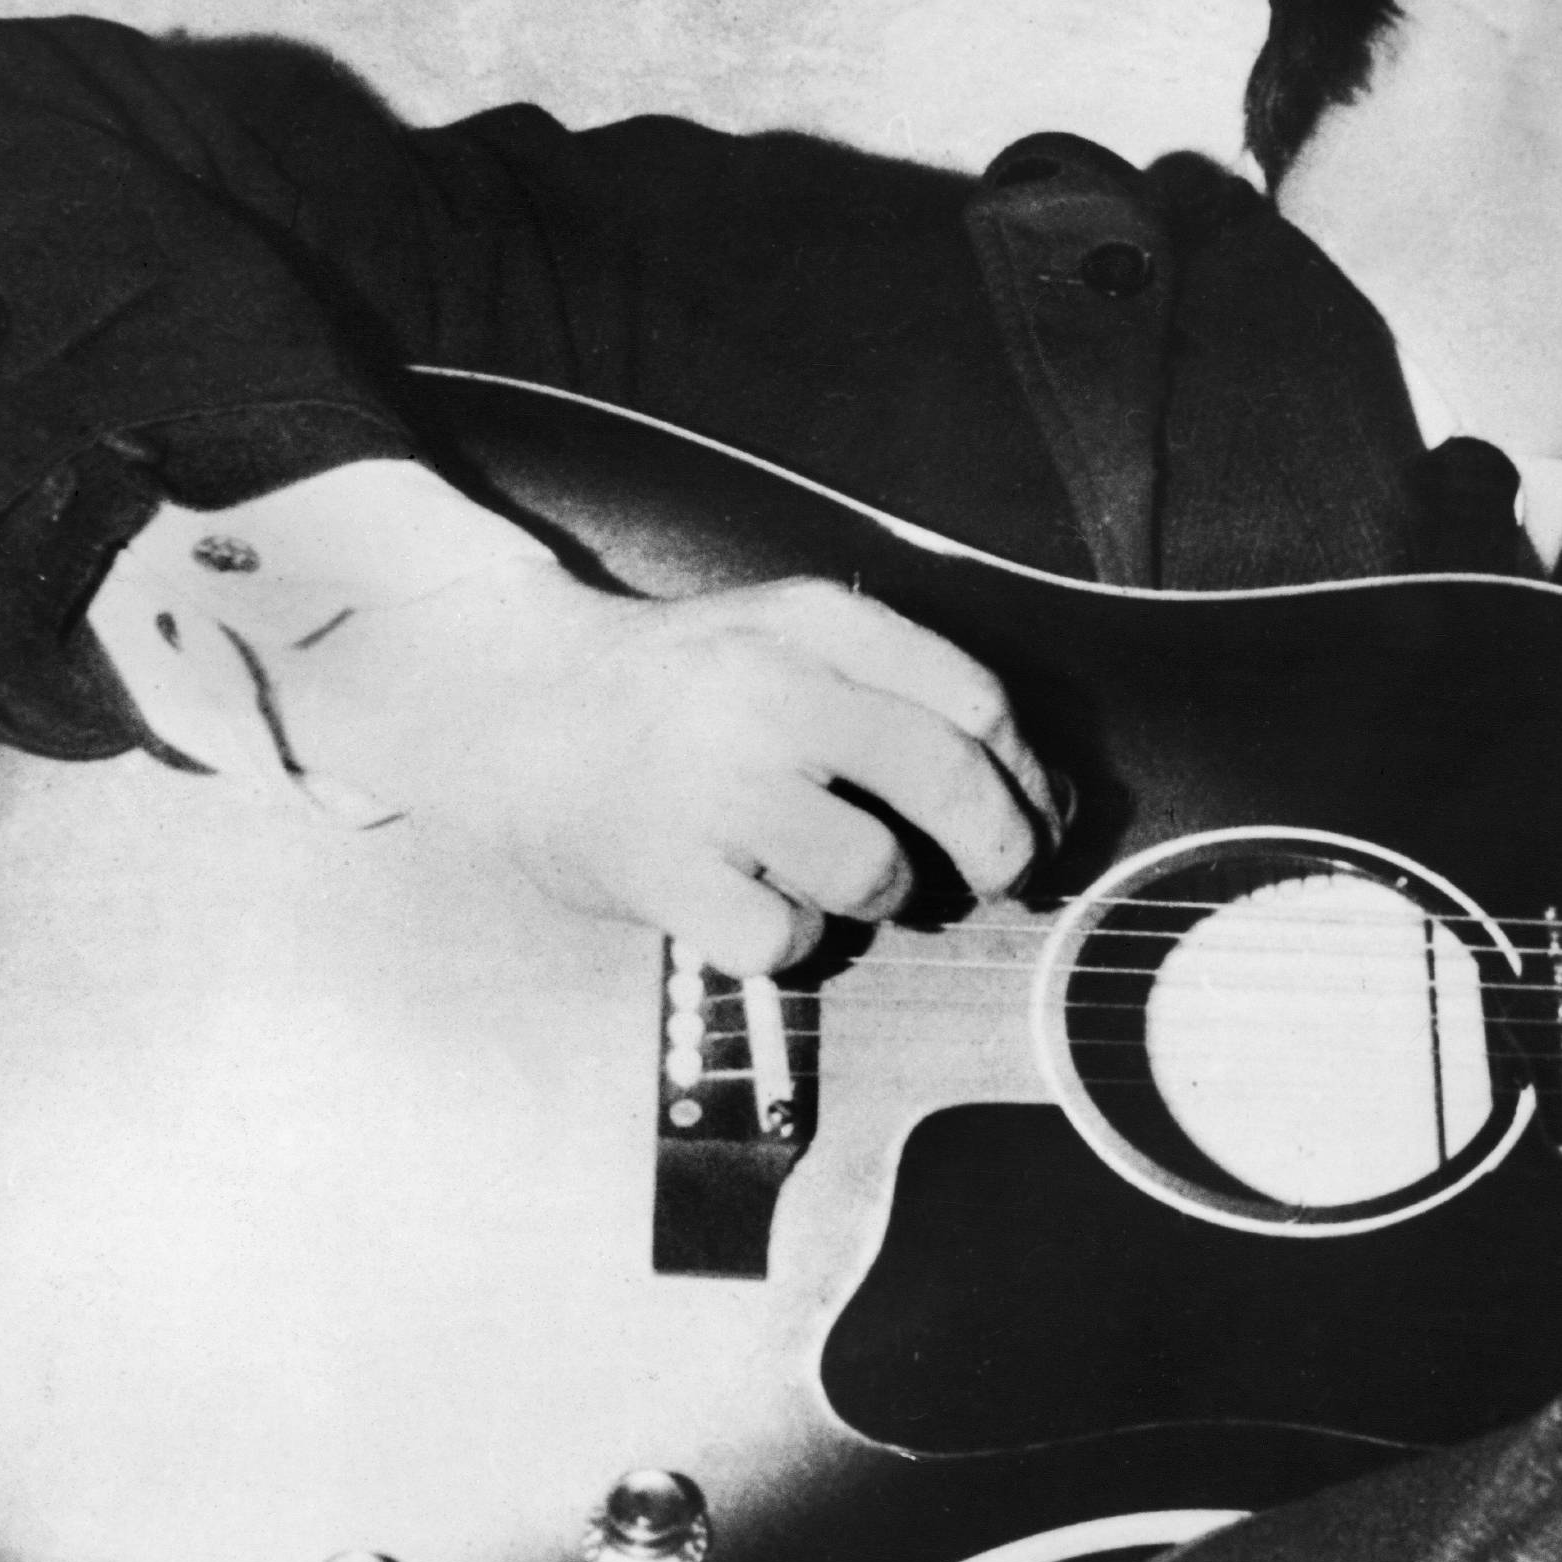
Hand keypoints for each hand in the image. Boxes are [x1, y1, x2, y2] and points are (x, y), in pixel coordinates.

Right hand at [276, 563, 1055, 973]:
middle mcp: (768, 690)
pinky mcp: (662, 869)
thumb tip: (1050, 802)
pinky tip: (761, 900)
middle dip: (1002, 848)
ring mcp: (711, 783)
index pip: (975, 702)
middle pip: (949, 781)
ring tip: (831, 872)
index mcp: (814, 623)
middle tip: (1001, 878)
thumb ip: (913, 694)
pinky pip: (789, 938)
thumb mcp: (792, 640)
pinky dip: (795, 936)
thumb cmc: (683, 689)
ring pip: (874, 872)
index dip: (1030, 776)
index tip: (1039, 818)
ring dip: (880, 895)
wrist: (512, 705)